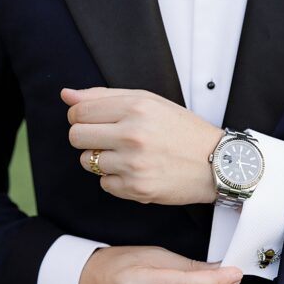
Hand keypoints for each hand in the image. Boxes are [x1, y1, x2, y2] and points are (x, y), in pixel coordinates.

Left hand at [63, 87, 223, 204]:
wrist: (218, 164)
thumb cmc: (181, 130)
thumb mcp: (148, 102)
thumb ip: (103, 96)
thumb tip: (66, 95)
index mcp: (135, 107)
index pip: (78, 111)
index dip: (79, 116)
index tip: (92, 121)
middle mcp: (132, 135)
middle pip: (75, 136)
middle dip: (86, 137)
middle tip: (107, 139)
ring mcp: (133, 164)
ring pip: (87, 161)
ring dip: (101, 159)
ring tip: (127, 156)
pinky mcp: (136, 189)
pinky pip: (104, 184)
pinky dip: (115, 179)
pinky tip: (136, 171)